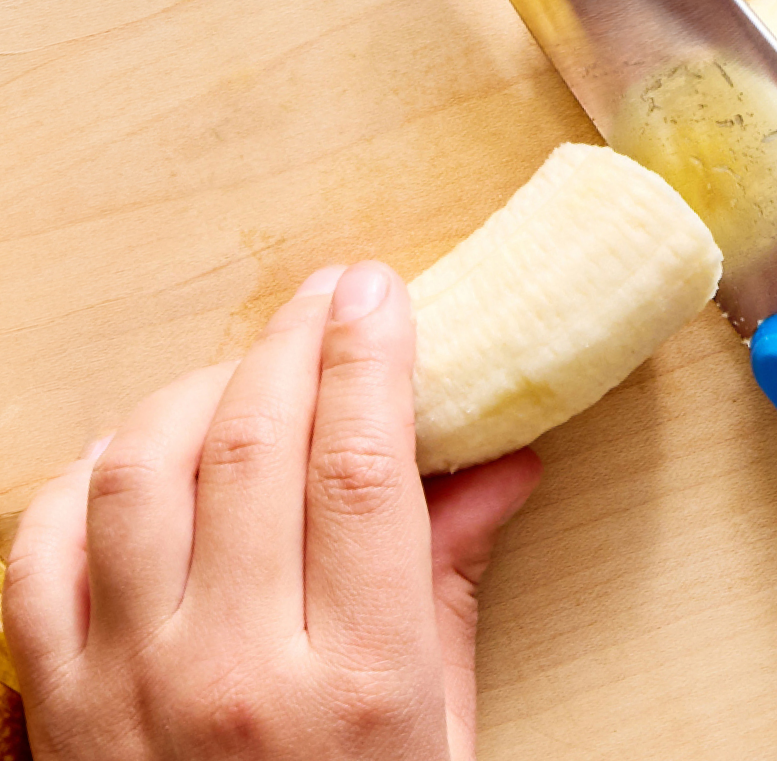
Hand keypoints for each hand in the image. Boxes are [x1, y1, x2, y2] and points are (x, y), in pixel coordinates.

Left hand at [2, 262, 539, 760]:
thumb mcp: (441, 726)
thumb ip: (452, 582)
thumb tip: (497, 463)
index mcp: (357, 685)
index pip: (362, 466)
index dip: (373, 356)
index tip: (382, 293)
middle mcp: (232, 676)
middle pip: (252, 448)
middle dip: (294, 343)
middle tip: (328, 297)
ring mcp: (123, 690)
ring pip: (138, 474)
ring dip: (196, 392)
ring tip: (245, 370)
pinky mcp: (53, 706)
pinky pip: (41, 546)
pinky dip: (90, 473)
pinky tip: (145, 454)